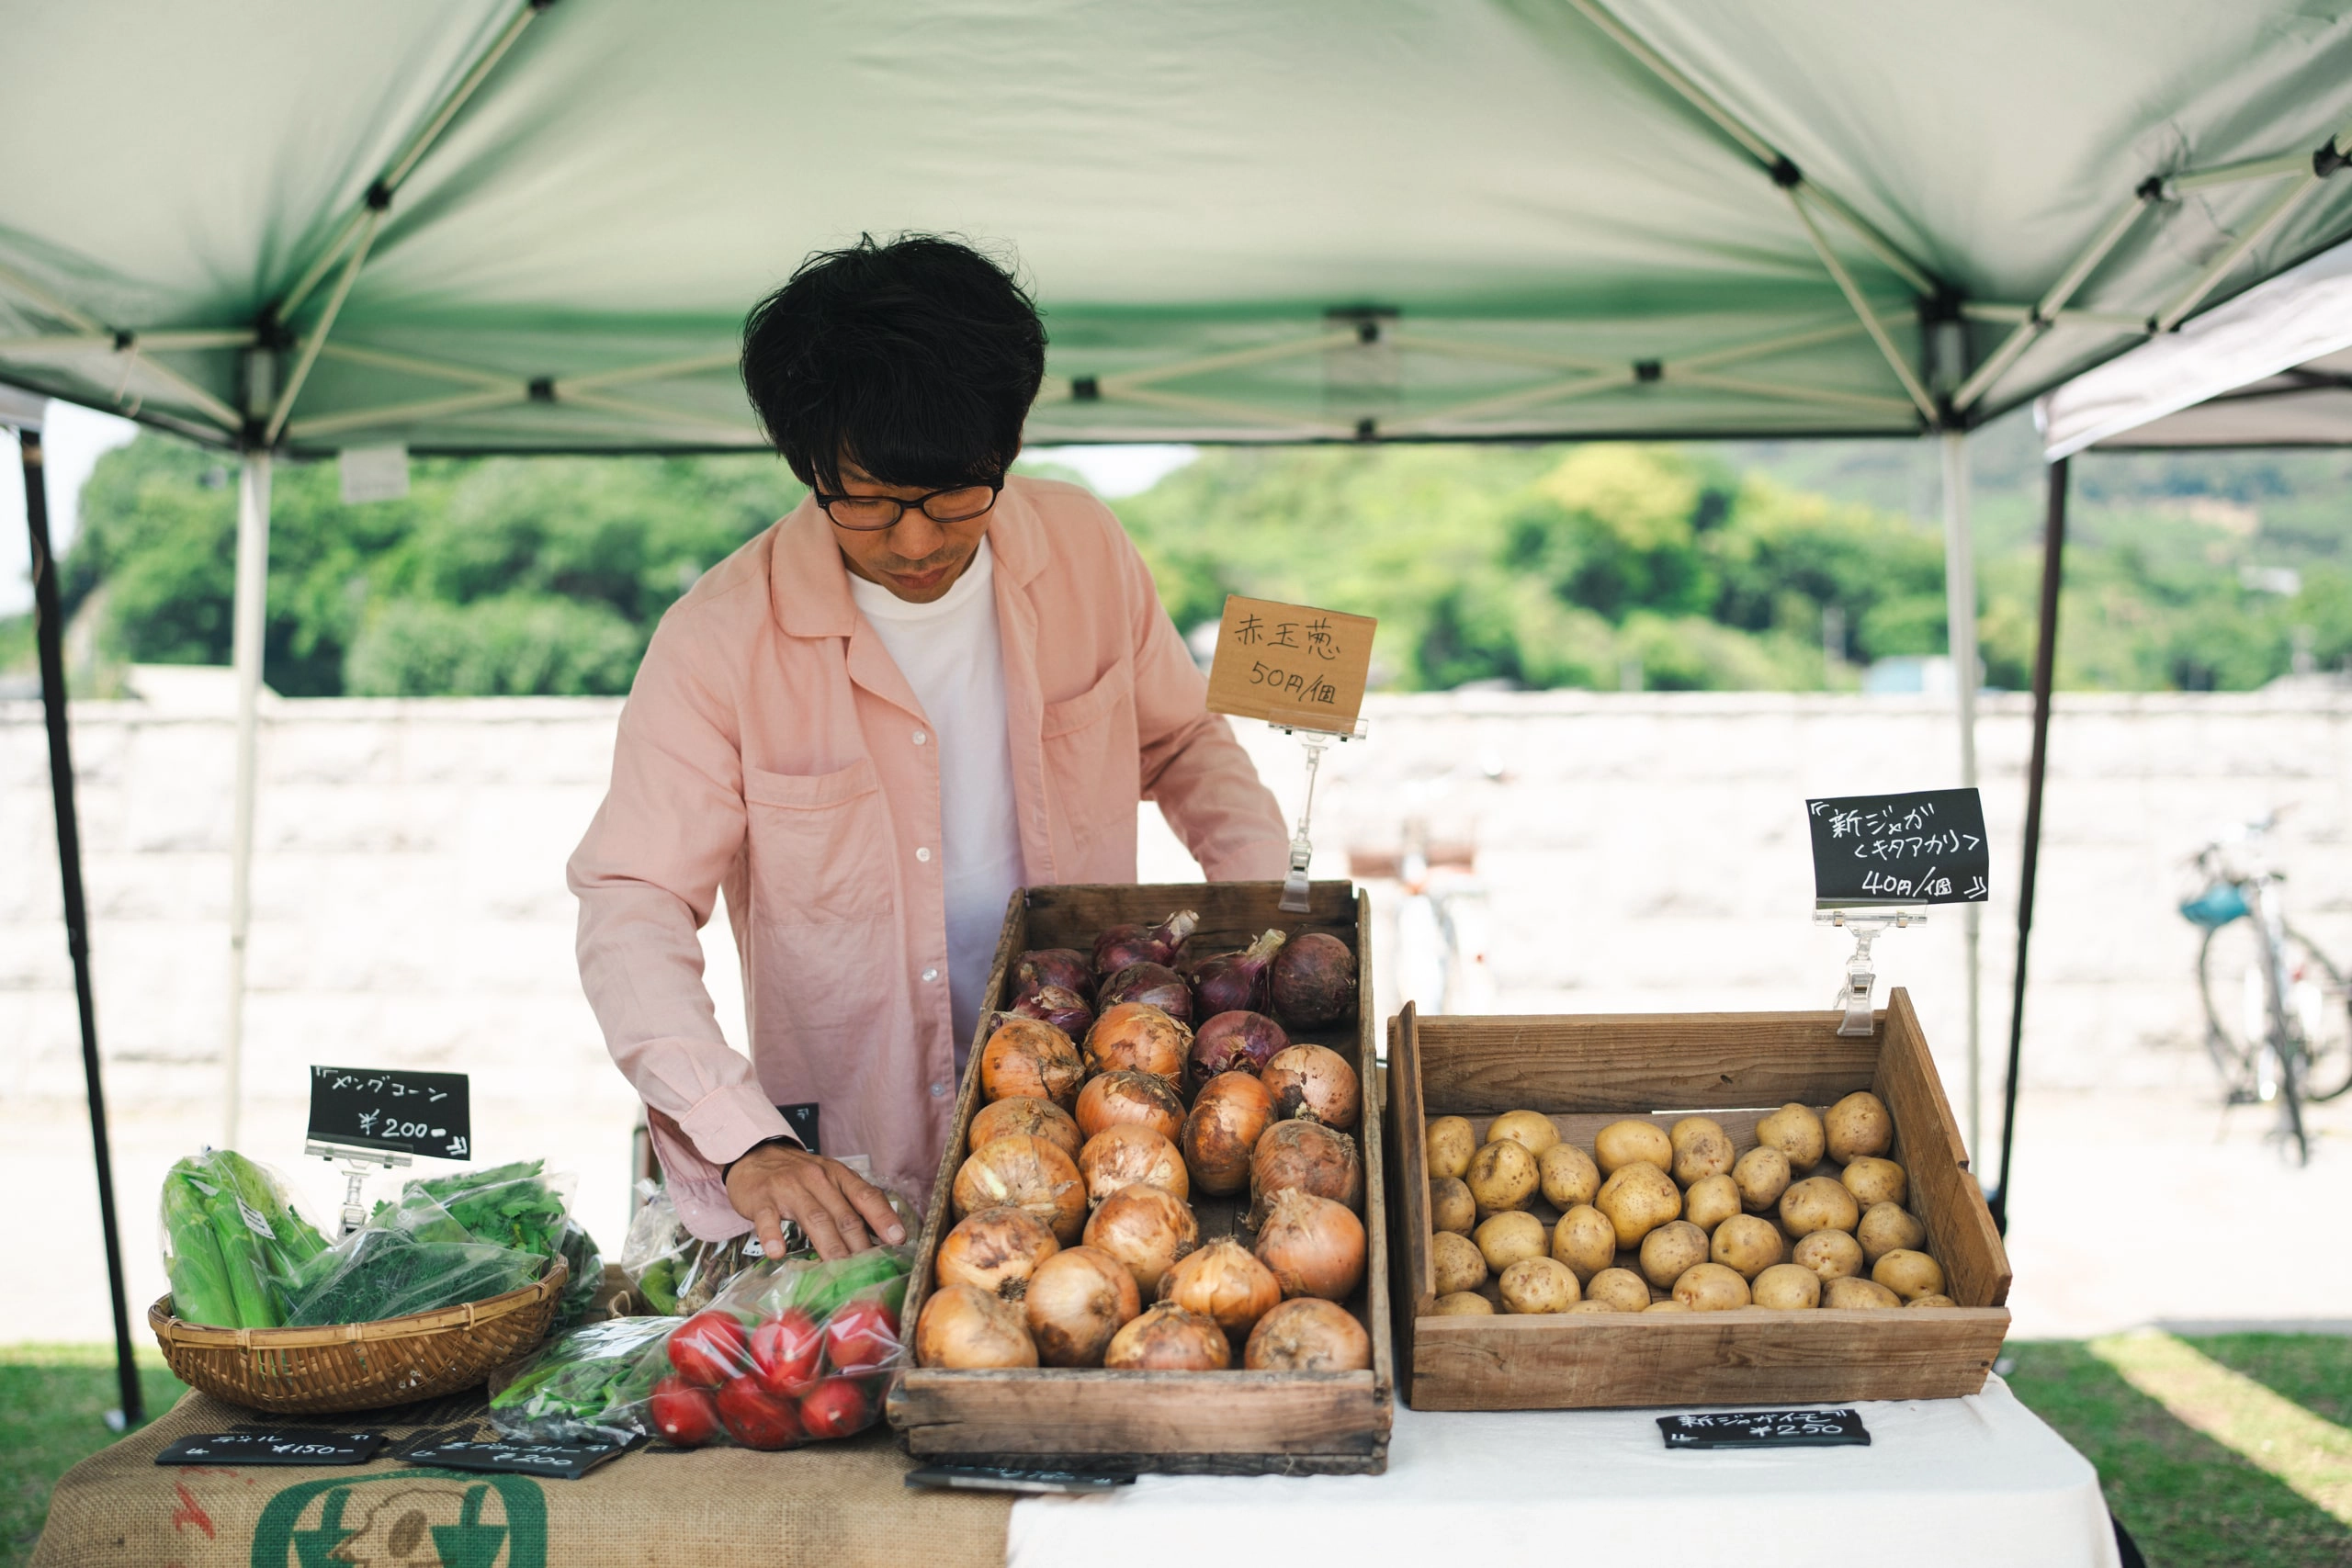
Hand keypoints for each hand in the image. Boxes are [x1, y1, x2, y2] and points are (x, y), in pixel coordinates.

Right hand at [723, 1144, 905, 1260]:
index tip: (898, 1239)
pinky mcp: (762, 1199)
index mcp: (838, 1176)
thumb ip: (851, 1205)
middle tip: (869, 1270)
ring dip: (829, 1246)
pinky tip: (778, 1253)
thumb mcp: (830, 1181)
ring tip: (838, 1269)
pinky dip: (773, 1236)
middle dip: (859, 1244)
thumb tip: (880, 1238)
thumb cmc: (800, 1177)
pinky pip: (768, 1219)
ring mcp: (789, 1188)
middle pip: (843, 1214)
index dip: (883, 1217)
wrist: (757, 1157)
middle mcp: (817, 1179)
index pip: (866, 1195)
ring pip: (814, 1218)